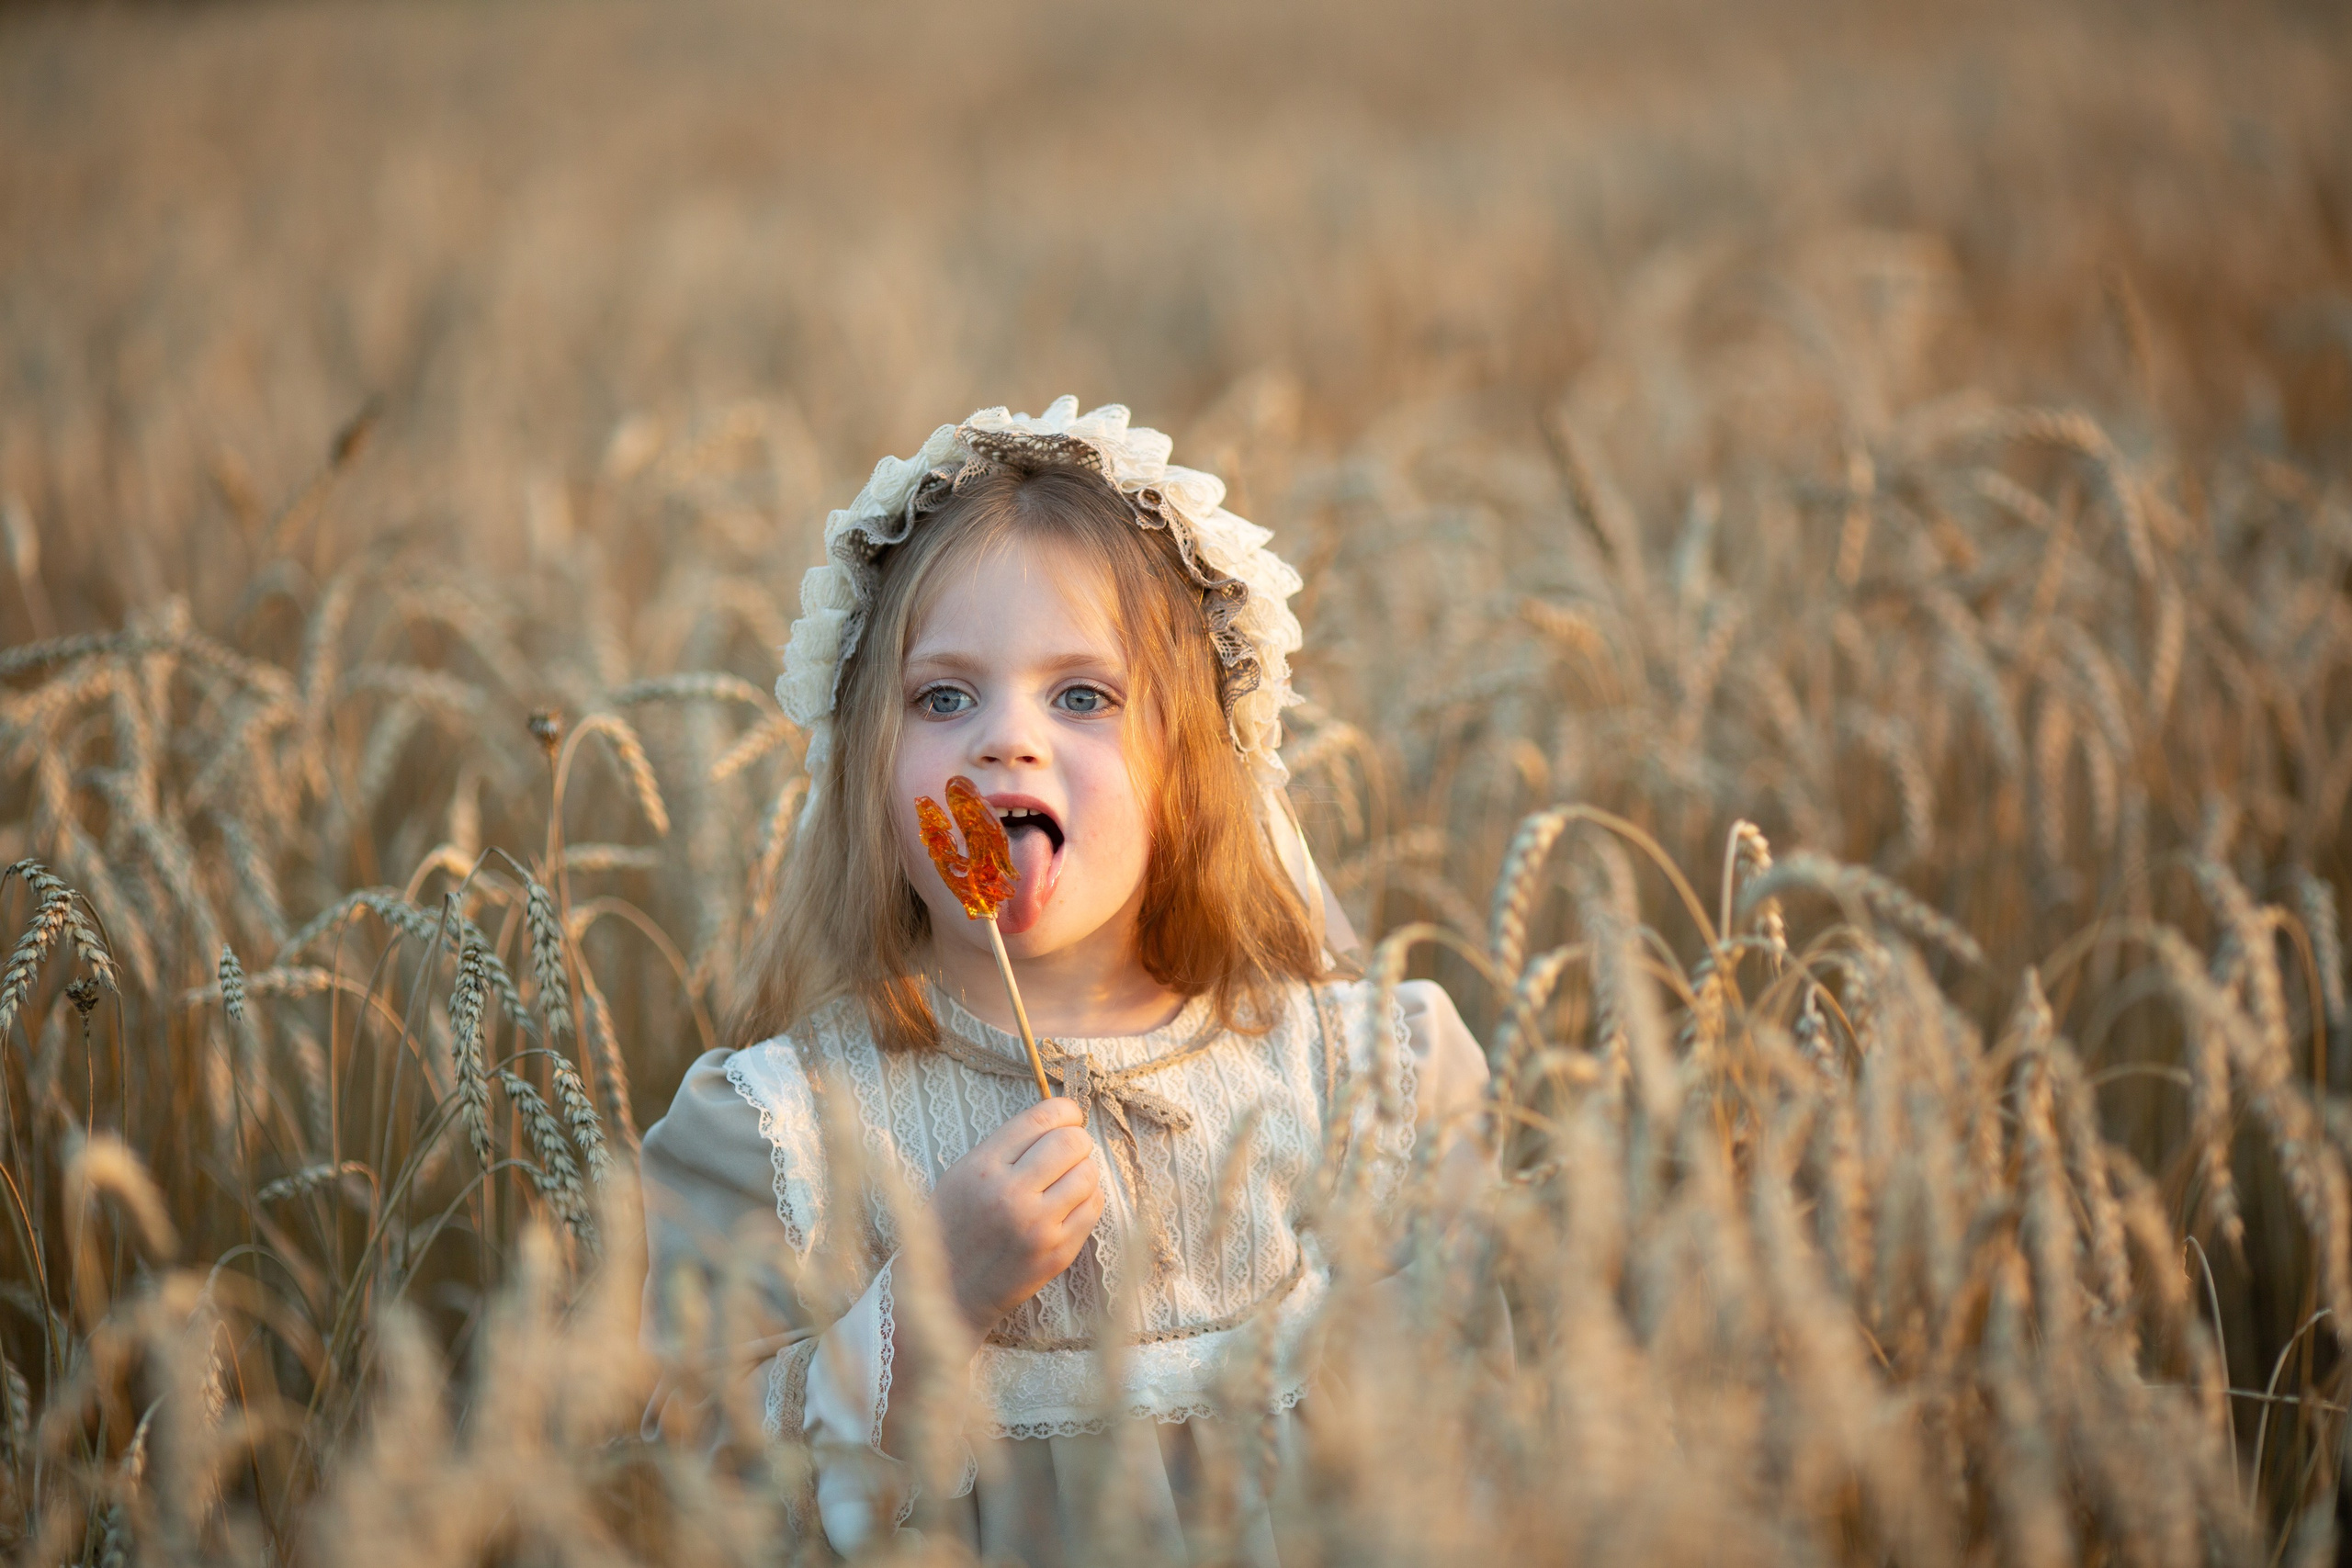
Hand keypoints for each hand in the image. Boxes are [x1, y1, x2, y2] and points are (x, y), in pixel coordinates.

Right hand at [930, 1097, 1103, 1331]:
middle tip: (1069, 1149)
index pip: (1041, 1120)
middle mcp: (1011, 1195)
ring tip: (1066, 1179)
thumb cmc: (953, 1228)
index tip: (1068, 1116)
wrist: (948, 1294)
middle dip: (1076, 1139)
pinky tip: (1070, 1202)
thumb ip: (1005, 1147)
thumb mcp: (962, 1175)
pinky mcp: (1057, 1254)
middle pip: (1072, 1142)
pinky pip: (1094, 1207)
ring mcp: (1038, 1227)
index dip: (1064, 1110)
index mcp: (982, 1169)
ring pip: (1088, 1173)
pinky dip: (1088, 1197)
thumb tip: (1059, 1120)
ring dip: (1083, 1170)